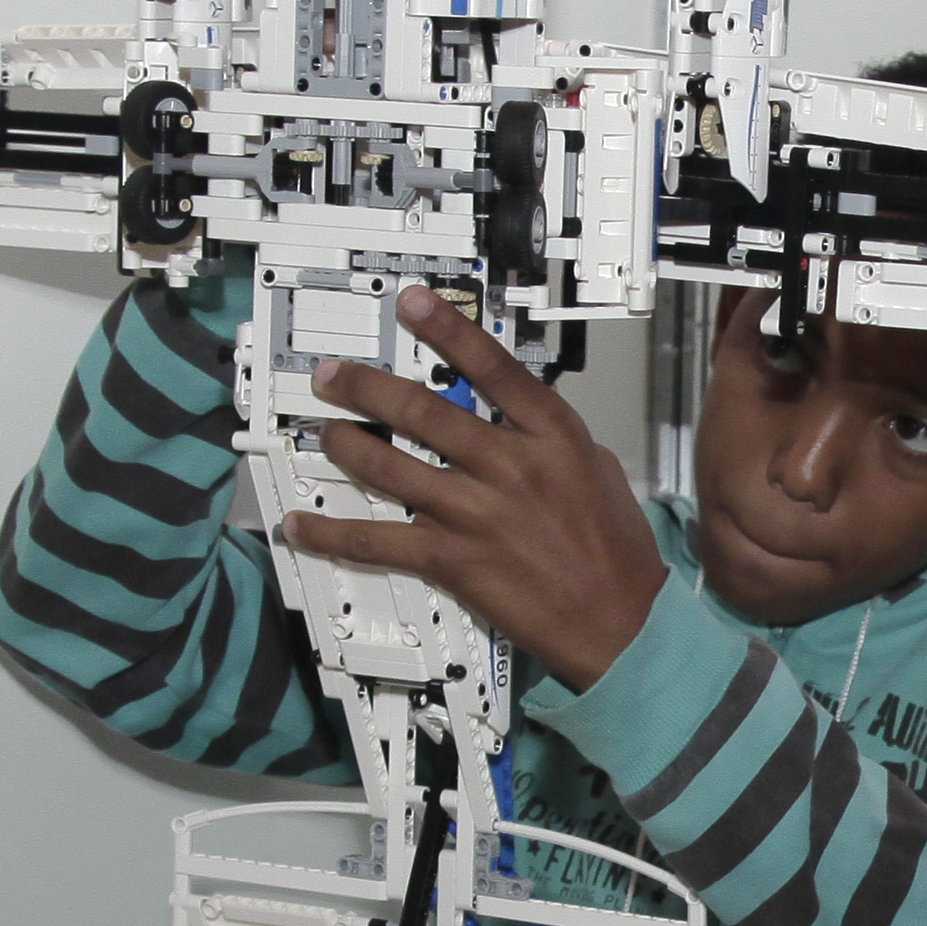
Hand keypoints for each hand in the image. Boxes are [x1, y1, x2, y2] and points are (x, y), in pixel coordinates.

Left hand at [285, 289, 670, 683]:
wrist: (620, 622)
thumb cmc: (614, 553)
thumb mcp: (597, 467)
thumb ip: (548, 435)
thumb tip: (512, 413)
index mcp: (550, 436)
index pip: (491, 366)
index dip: (447, 329)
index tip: (413, 303)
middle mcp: (508, 467)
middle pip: (422, 410)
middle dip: (366, 386)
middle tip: (335, 376)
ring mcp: (475, 513)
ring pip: (390, 467)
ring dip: (346, 445)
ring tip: (326, 432)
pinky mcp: (453, 559)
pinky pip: (378, 541)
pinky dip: (334, 534)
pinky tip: (306, 526)